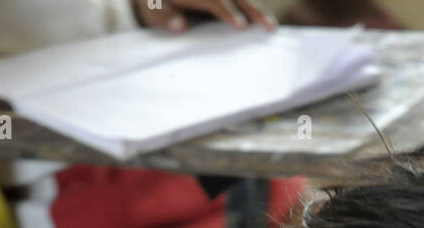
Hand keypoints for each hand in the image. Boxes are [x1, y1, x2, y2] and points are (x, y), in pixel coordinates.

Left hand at [132, 0, 276, 31]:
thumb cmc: (153, 4)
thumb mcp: (152, 11)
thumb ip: (165, 18)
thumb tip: (180, 26)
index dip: (227, 11)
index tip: (240, 26)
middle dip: (251, 9)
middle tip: (268, 27)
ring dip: (256, 8)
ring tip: (271, 27)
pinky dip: (251, 5)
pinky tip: (264, 18)